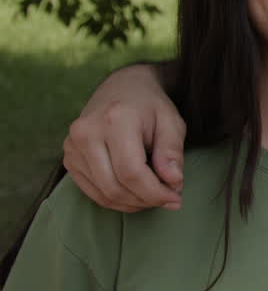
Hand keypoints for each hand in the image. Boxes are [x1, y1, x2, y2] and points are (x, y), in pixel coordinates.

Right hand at [62, 63, 186, 211]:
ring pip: (102, 193)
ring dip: (131, 203)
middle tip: (168, 199)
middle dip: (145, 200)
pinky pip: (92, 191)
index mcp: (114, 119)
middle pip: (114, 186)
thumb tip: (173, 183)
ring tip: (154, 196)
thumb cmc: (150, 106)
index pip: (131, 172)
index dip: (154, 192)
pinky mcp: (69, 158)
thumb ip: (172, 152)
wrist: (122, 87)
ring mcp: (72, 146)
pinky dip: (115, 199)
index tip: (176, 199)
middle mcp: (87, 133)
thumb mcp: (170, 122)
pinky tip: (135, 195)